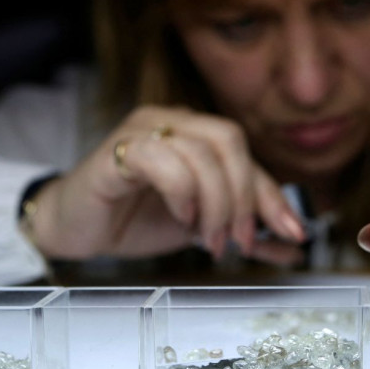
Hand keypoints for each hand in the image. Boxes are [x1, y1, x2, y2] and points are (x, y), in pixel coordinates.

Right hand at [29, 106, 305, 262]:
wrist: (76, 230)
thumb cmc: (134, 219)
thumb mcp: (202, 226)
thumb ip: (244, 230)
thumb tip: (292, 246)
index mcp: (195, 134)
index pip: (246, 155)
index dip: (273, 195)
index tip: (293, 232)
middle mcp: (172, 123)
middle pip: (230, 140)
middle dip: (243, 197)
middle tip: (238, 239)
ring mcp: (142, 132)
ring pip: (201, 151)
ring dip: (216, 203)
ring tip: (209, 240)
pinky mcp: (116, 151)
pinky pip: (160, 158)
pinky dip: (181, 191)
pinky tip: (181, 217)